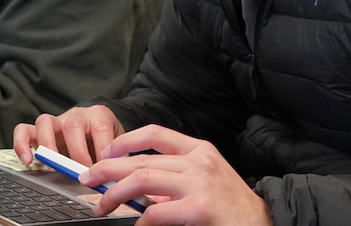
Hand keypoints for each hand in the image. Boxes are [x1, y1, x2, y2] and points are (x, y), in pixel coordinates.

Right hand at [13, 106, 124, 167]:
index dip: (103, 150)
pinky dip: (22, 144)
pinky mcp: (39, 130)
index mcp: (99, 116)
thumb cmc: (107, 139)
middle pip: (72, 126)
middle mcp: (76, 115)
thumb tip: (119, 180)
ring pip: (45, 122)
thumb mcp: (119, 146)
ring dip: (48, 146)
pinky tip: (28, 160)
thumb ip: (118, 160)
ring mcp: (56, 121)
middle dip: (77, 153)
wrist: (98, 126)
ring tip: (52, 167)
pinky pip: (24, 130)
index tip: (104, 170)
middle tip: (81, 174)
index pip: (101, 128)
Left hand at [83, 125, 270, 225]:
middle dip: (107, 169)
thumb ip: (175, 175)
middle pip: (140, 160)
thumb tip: (136, 184)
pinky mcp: (198, 209)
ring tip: (101, 205)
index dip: (125, 141)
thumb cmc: (231, 207)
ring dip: (114, 194)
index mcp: (199, 149)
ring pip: (141, 180)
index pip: (155, 133)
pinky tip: (135, 225)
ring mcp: (198, 184)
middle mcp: (198, 161)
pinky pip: (155, 213)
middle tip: (88, 179)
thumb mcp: (205, 179)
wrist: (262, 224)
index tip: (105, 152)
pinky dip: (139, 221)